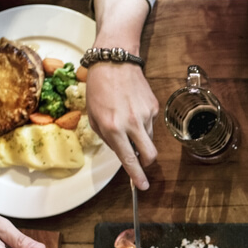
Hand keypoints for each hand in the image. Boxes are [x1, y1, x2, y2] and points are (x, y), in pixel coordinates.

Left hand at [86, 62, 159, 190]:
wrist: (114, 61)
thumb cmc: (99, 88)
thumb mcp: (93, 116)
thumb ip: (107, 137)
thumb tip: (122, 151)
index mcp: (113, 127)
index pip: (129, 159)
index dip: (136, 176)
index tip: (142, 186)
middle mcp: (131, 123)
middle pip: (150, 154)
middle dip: (146, 163)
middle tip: (140, 160)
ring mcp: (145, 114)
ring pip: (149, 139)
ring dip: (141, 138)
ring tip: (128, 121)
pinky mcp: (154, 106)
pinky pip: (151, 123)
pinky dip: (143, 122)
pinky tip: (133, 108)